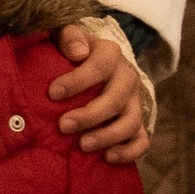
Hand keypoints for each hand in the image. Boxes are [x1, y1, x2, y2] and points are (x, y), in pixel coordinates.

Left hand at [49, 21, 152, 163]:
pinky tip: (108, 157)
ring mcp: (134, 102)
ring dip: (107, 136)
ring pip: (131, 122)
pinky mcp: (137, 123)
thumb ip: (70, 37)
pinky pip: (142, 141)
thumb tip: (79, 52)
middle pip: (116, 99)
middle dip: (89, 115)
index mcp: (110, 54)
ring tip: (82, 145)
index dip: (77, 81)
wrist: (90, 63)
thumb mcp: (66, 36)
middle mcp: (127, 77)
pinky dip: (129, 152)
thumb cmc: (71, 52)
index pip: (99, 67)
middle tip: (63, 126)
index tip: (52, 93)